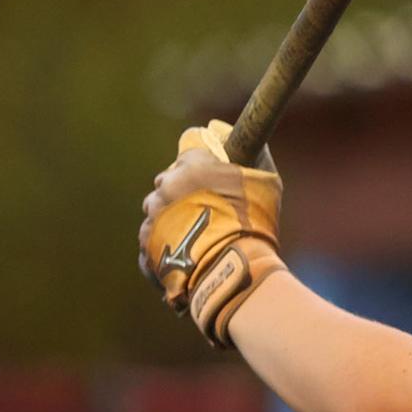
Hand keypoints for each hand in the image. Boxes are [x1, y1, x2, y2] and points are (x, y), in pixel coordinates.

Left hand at [139, 120, 284, 348]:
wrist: (230, 267)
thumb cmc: (252, 223)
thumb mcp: (266, 184)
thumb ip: (257, 160)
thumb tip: (258, 143)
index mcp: (194, 164)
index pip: (189, 151)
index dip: (201, 164)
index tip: (210, 176)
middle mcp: (167, 185)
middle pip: (167, 181)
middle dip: (181, 191)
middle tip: (205, 209)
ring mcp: (153, 215)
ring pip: (157, 210)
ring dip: (170, 217)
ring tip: (194, 235)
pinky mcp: (145, 243)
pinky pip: (151, 237)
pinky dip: (163, 242)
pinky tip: (184, 253)